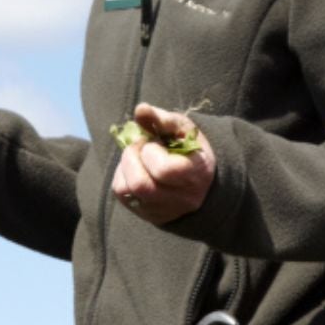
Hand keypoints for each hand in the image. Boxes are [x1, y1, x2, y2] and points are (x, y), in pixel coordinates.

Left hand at [110, 103, 214, 224]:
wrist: (203, 186)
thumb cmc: (192, 151)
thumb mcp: (185, 131)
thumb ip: (164, 119)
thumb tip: (140, 109)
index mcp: (196, 175)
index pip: (164, 170)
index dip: (151, 152)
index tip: (155, 143)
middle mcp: (180, 199)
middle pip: (140, 184)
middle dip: (131, 157)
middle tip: (141, 147)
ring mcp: (162, 211)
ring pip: (126, 190)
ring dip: (124, 166)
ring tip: (138, 158)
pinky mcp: (147, 214)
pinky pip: (121, 194)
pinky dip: (122, 175)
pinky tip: (136, 169)